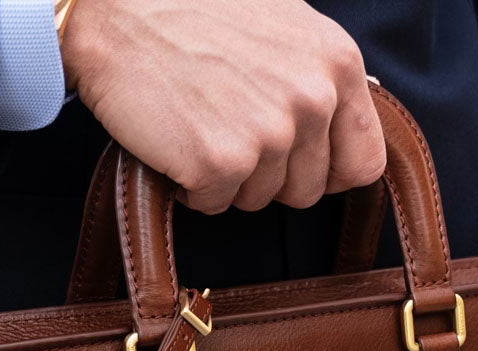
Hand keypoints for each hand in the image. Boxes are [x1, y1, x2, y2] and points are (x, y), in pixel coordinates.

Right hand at [60, 0, 386, 213]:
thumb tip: (338, 124)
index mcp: (337, 63)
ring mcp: (268, 134)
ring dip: (225, 176)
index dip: (327, 173)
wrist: (114, 5)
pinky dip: (187, 185)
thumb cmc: (191, 8)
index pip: (364, 162)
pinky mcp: (219, 163)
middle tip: (224, 126)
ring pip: (258, 199)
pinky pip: (213, 204)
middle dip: (267, 174)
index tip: (296, 165)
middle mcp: (312, 99)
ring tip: (196, 122)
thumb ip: (319, 74)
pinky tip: (172, 139)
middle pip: (306, 190)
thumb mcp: (283, 23)